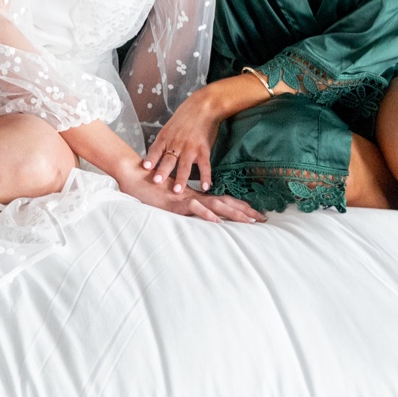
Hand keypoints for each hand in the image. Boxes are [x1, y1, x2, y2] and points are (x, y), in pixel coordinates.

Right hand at [115, 157, 263, 222]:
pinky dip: (206, 215)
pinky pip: (194, 208)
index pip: (224, 200)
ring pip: (215, 205)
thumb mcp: (172, 197)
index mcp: (197, 194)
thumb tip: (198, 211)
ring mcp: (186, 198)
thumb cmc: (152, 186)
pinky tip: (217, 221)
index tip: (257, 214)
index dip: (241, 207)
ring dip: (233, 213)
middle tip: (263, 219)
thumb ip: (185, 203)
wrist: (134, 174)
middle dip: (245, 212)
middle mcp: (196, 195)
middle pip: (225, 203)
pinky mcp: (175, 202)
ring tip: (248, 222)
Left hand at [141, 91, 224, 194]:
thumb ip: (163, 143)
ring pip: (184, 165)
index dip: (150, 159)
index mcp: (165, 137)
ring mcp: (190, 147)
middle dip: (162, 171)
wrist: (203, 107)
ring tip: (177, 191)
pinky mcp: (204, 149)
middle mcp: (176, 143)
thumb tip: (154, 159)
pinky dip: (206, 177)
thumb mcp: (169, 128)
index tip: (145, 168)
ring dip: (181, 179)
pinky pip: (204, 165)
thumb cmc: (184, 118)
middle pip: (168, 159)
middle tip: (157, 182)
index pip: (155, 150)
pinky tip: (206, 187)